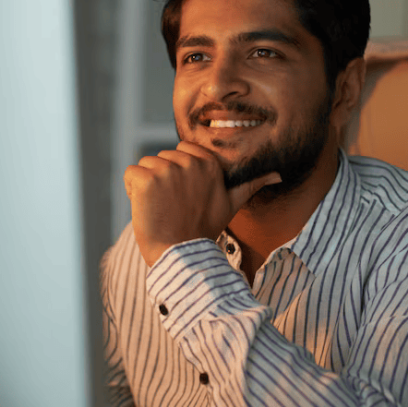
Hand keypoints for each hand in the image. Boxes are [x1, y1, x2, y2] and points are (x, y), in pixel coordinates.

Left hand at [124, 142, 280, 266]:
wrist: (181, 256)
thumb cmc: (203, 230)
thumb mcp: (231, 204)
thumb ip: (250, 184)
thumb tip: (277, 174)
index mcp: (209, 164)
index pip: (182, 150)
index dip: (178, 172)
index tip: (184, 196)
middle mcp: (189, 163)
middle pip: (161, 158)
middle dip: (161, 179)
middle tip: (172, 206)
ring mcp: (167, 170)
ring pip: (145, 165)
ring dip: (146, 186)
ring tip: (160, 208)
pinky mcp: (147, 179)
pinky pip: (130, 174)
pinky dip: (131, 191)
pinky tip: (145, 208)